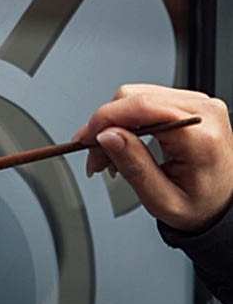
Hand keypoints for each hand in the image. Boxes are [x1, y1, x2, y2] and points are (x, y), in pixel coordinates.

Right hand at [73, 84, 232, 231]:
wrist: (222, 205)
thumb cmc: (201, 206)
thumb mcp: (163, 200)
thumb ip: (135, 166)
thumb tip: (107, 135)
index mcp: (201, 135)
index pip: (142, 108)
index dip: (105, 119)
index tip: (84, 140)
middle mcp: (202, 111)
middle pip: (134, 98)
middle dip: (105, 125)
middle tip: (94, 157)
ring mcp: (197, 103)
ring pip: (135, 97)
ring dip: (113, 124)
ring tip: (108, 156)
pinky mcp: (188, 103)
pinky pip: (146, 101)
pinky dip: (126, 121)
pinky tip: (123, 143)